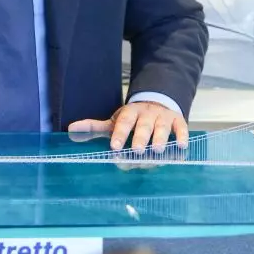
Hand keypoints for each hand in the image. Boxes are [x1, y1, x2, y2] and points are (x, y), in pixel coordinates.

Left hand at [68, 102, 188, 153]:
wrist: (157, 103)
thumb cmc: (132, 119)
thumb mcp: (114, 121)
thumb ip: (94, 127)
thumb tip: (70, 129)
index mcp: (130, 113)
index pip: (124, 122)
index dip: (119, 133)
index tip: (114, 146)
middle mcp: (147, 114)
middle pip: (143, 125)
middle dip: (141, 137)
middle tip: (137, 150)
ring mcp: (163, 117)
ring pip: (162, 127)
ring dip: (161, 138)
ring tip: (158, 150)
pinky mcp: (178, 122)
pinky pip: (181, 128)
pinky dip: (182, 137)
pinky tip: (181, 147)